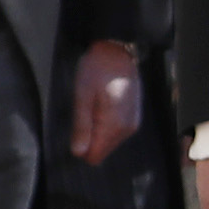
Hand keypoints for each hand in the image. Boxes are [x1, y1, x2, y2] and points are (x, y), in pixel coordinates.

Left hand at [69, 41, 143, 166]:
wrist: (119, 53)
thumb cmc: (96, 70)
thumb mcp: (82, 95)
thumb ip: (81, 125)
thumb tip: (78, 153)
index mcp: (114, 124)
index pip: (95, 155)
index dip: (80, 146)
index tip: (75, 127)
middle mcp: (127, 129)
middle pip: (101, 151)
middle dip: (88, 138)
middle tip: (83, 112)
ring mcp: (132, 124)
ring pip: (108, 143)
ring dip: (96, 131)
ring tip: (92, 106)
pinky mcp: (133, 119)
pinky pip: (115, 134)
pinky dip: (104, 125)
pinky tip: (100, 107)